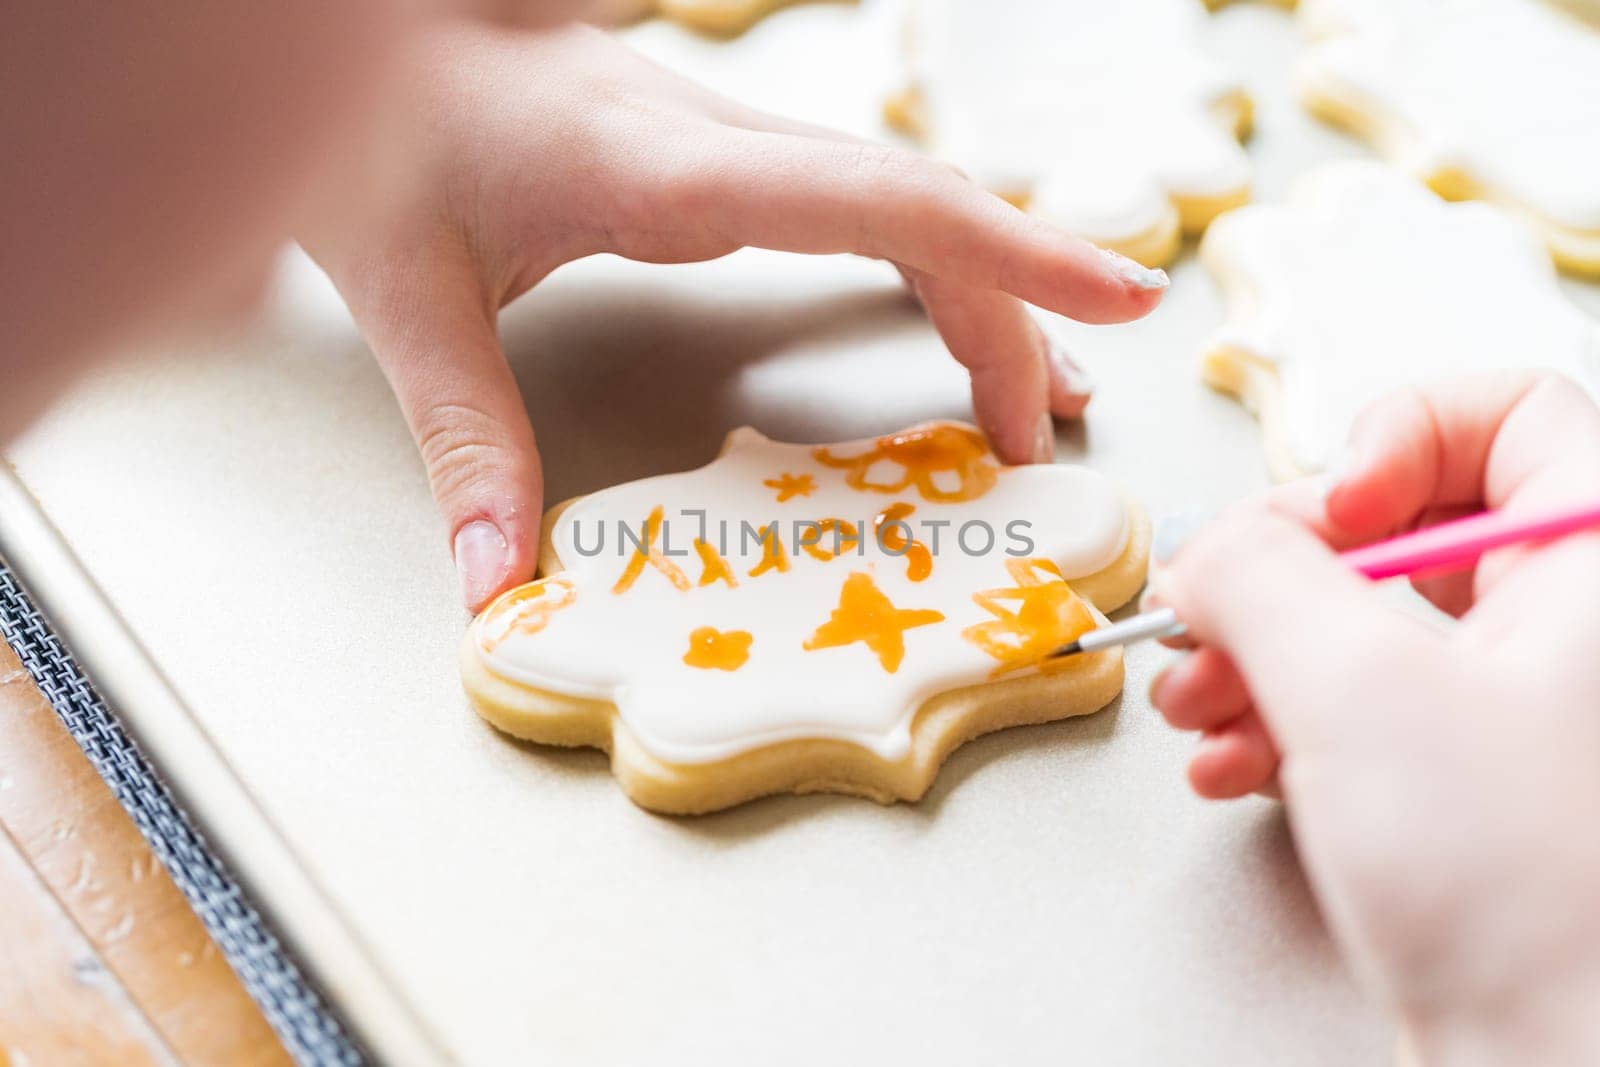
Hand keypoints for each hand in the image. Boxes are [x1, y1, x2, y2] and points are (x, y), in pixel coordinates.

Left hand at [303, 20, 1166, 611]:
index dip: (1013, 254)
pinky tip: (954, 319)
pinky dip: (928, 266)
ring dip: (983, 291)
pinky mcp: (717, 159)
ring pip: (903, 200)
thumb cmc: (374, 135)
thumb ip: (463, 442)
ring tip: (1032, 398)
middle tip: (1045, 435)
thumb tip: (497, 591)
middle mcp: (721, 145)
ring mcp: (728, 144)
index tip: (1119, 299)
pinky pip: (861, 202)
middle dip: (1010, 312)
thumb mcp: (407, 292)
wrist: (359, 31)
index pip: (883, 199)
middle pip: (920, 208)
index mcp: (665, 171)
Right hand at [1150, 371, 1599, 1060]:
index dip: (1397, 438)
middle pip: (1407, 527)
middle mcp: (1577, 624)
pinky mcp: (1477, 782)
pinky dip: (1286, 726)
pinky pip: (1370, 710)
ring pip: (1372, 626)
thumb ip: (1260, 575)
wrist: (1559, 1065)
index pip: (1509, 414)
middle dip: (1281, 574)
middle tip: (1212, 613)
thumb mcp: (1356, 689)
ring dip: (1259, 656)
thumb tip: (1213, 546)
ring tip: (1193, 703)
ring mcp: (1528, 708)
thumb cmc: (1528, 893)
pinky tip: (1231, 764)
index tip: (1331, 511)